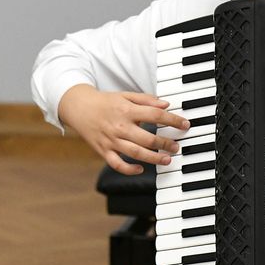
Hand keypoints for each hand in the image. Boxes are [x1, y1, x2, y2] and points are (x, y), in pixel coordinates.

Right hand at [58, 84, 189, 174]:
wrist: (79, 108)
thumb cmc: (105, 102)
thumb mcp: (125, 96)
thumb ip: (146, 100)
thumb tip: (166, 105)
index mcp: (127, 110)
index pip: (155, 115)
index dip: (173, 120)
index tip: (185, 125)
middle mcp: (120, 126)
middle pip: (147, 138)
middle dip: (165, 143)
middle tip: (176, 146)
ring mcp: (111, 140)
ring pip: (135, 153)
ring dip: (153, 158)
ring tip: (167, 160)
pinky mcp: (103, 151)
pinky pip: (117, 164)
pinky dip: (129, 169)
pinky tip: (141, 169)